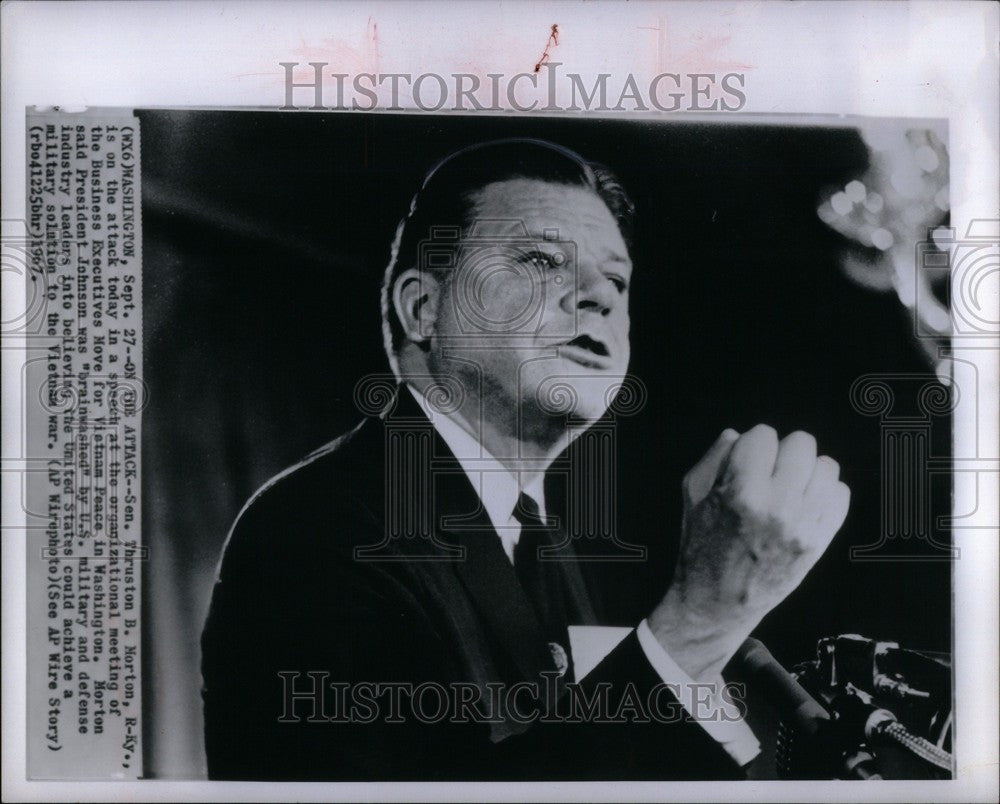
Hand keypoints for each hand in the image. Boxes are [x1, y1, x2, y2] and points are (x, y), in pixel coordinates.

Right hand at [648, 425, 849, 678]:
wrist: (718, 601)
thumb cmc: (701, 544)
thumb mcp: (692, 494)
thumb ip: (715, 456)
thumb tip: (741, 434)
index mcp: (741, 493)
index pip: (763, 435)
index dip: (751, 444)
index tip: (745, 461)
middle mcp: (778, 508)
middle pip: (801, 444)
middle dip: (782, 452)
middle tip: (769, 471)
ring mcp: (804, 526)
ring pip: (826, 466)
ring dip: (806, 470)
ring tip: (788, 486)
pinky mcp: (820, 541)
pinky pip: (840, 494)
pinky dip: (823, 492)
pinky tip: (802, 502)